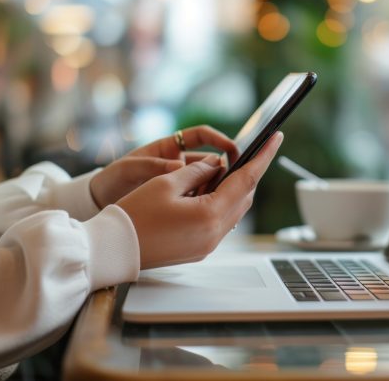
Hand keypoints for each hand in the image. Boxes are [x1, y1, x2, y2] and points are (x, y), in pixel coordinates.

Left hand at [90, 125, 237, 208]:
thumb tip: (179, 164)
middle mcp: (178, 163)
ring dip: (215, 188)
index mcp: (169, 148)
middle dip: (223, 168)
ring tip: (220, 198)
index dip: (219, 139)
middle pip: (210, 161)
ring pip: (207, 182)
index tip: (232, 149)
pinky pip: (199, 200)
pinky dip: (205, 203)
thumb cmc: (113, 179)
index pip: (202, 136)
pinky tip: (208, 211)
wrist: (100, 203)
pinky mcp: (179, 201)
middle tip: (234, 179)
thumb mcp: (130, 169)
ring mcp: (180, 183)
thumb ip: (153, 166)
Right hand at [117, 132, 283, 268]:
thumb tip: (216, 164)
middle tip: (245, 152)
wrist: (113, 249)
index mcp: (210, 215)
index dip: (264, 156)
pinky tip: (204, 191)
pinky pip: (219, 222)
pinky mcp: (199, 250)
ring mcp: (208, 245)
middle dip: (246, 173)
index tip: (276, 138)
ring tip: (216, 171)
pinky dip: (218, 203)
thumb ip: (197, 170)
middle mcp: (215, 234)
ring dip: (230, 189)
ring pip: (232, 210)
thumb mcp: (166, 183)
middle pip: (243, 197)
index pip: (247, 180)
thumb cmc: (134, 215)